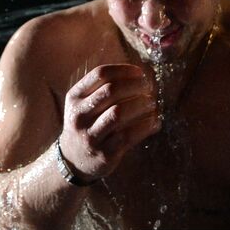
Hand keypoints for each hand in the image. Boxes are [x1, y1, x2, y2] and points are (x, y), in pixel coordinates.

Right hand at [58, 64, 158, 182]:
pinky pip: (128, 135)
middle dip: (134, 86)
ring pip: (119, 113)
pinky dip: (145, 126)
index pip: (100, 75)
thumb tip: (140, 74)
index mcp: (75, 97)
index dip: (123, 70)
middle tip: (148, 87)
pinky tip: (154, 122)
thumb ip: (104, 88)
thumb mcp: (85, 103)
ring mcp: (90, 136)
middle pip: (110, 91)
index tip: (139, 72)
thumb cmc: (88, 124)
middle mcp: (79, 115)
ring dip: (140, 105)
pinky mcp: (104, 153)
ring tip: (152, 103)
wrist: (75, 159)